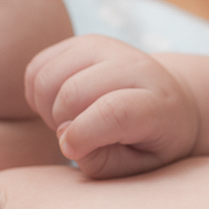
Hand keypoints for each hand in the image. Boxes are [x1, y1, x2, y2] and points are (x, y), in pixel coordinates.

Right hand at [24, 35, 198, 177]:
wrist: (171, 100)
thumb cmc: (153, 142)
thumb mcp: (140, 166)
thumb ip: (104, 162)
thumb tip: (66, 139)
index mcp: (159, 103)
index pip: (114, 111)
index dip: (84, 135)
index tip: (72, 151)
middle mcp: (135, 67)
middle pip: (74, 92)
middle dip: (62, 124)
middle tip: (76, 139)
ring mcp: (107, 48)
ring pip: (47, 77)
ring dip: (47, 108)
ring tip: (70, 122)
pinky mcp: (82, 42)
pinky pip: (37, 68)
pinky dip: (37, 94)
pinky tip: (61, 106)